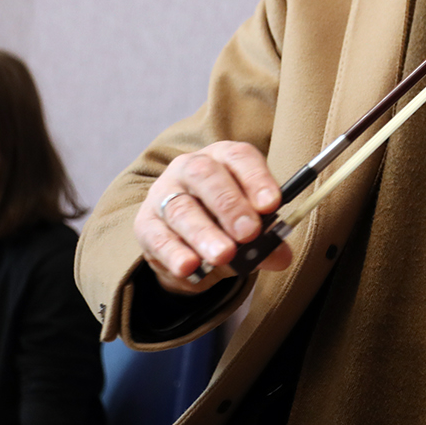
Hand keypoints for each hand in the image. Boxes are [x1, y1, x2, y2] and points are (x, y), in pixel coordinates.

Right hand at [133, 140, 290, 294]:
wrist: (187, 243)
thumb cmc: (226, 223)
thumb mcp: (250, 227)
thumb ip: (267, 240)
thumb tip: (281, 256)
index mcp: (224, 158)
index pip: (240, 157)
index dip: (257, 179)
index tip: (272, 204)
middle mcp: (191, 168)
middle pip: (206, 177)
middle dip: (230, 205)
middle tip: (249, 232)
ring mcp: (164, 194)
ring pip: (181, 209)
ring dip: (204, 233)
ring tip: (224, 255)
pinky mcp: (145, 224)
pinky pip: (158, 237)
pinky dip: (175, 254)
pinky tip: (189, 266)